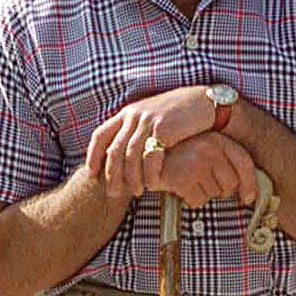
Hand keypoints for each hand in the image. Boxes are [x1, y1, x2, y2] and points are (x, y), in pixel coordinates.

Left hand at [85, 86, 221, 200]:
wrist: (203, 102)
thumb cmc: (177, 115)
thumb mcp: (150, 118)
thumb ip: (135, 133)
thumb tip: (121, 158)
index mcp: (126, 113)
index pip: (100, 135)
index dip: (93, 156)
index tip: (92, 173)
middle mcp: (133, 116)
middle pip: (114, 150)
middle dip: (112, 175)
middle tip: (113, 193)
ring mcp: (148, 122)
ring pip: (130, 157)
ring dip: (132, 178)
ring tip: (137, 192)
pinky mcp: (163, 129)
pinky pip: (151, 158)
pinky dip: (150, 174)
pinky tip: (153, 184)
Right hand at [155, 131, 257, 209]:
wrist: (144, 154)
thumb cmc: (177, 155)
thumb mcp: (202, 149)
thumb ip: (223, 161)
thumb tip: (249, 191)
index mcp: (217, 139)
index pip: (244, 163)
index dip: (250, 184)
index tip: (248, 198)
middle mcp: (210, 148)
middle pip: (230, 185)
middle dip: (220, 191)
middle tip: (203, 184)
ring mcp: (196, 162)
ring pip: (213, 195)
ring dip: (202, 194)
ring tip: (189, 181)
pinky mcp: (183, 177)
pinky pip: (198, 201)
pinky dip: (190, 199)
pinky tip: (181, 187)